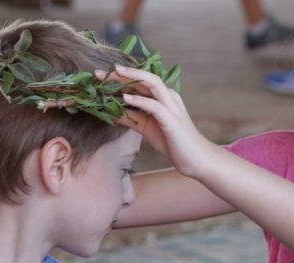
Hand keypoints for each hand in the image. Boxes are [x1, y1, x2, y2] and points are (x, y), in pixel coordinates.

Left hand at [96, 66, 215, 176]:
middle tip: (99, 73)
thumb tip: (111, 113)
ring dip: (131, 78)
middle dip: (122, 74)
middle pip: (144, 77)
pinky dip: (140, 100)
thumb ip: (132, 118)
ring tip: (112, 76)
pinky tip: (125, 98)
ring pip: (152, 84)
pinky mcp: (172, 120)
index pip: (141, 81)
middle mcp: (168, 97)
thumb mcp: (146, 128)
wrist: (195, 158)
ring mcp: (171, 107)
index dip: (121, 77)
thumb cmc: (173, 142)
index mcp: (163, 97)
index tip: (101, 76)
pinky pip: (155, 106)